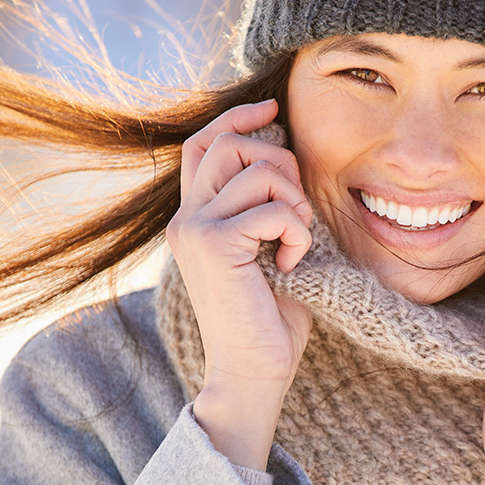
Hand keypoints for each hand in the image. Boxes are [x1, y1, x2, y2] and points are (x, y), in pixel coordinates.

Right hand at [166, 99, 312, 468]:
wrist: (253, 374)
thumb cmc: (270, 321)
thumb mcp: (269, 252)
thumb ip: (268, 208)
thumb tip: (288, 158)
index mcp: (195, 219)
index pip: (205, 144)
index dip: (238, 119)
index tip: (274, 110)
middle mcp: (185, 219)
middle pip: (231, 144)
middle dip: (281, 165)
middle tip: (299, 211)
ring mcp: (195, 230)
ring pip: (258, 171)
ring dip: (295, 203)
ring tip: (297, 243)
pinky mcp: (215, 245)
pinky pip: (275, 209)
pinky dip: (298, 234)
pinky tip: (292, 266)